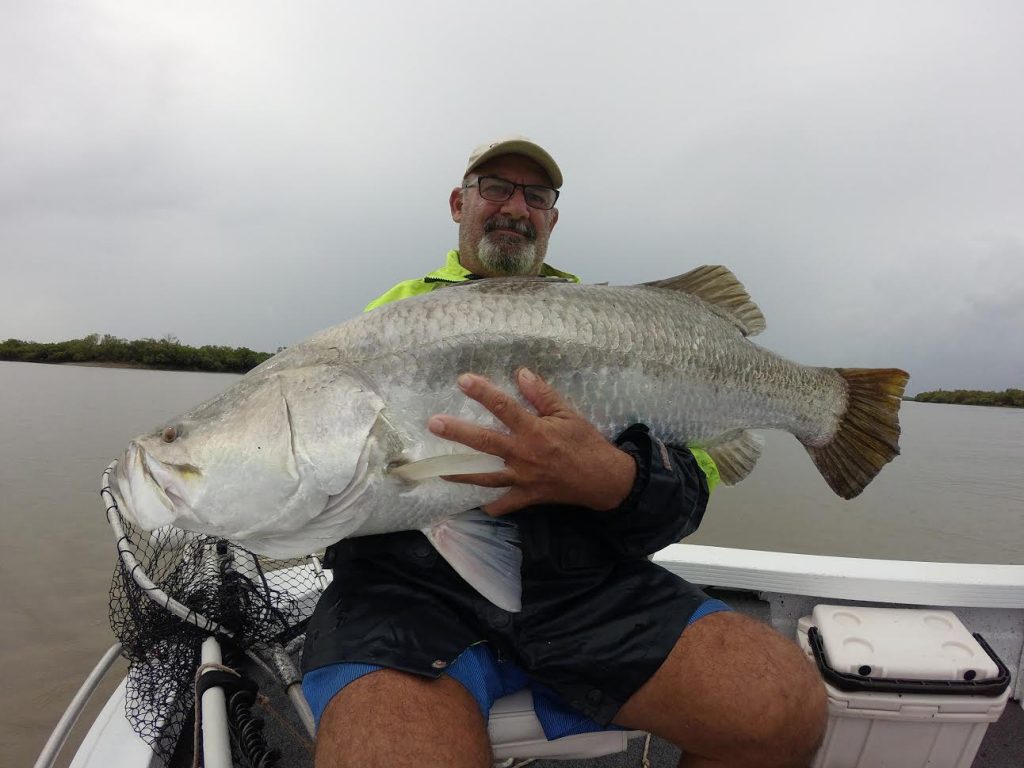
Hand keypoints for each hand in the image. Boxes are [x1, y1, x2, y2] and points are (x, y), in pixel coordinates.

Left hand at [427, 368, 636, 516]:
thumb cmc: (586, 443)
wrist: (603, 479)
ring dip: (461, 473)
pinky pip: (503, 504)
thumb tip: (521, 374)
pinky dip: (490, 505)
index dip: (482, 392)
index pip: (503, 407)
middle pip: (484, 442)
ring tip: (439, 469)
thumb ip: (542, 395)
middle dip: (458, 433)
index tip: (462, 381)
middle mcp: (523, 455)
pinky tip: (477, 503)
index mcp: (534, 431)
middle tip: (434, 424)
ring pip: (485, 476)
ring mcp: (522, 479)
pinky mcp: (527, 497)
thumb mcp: (568, 414)